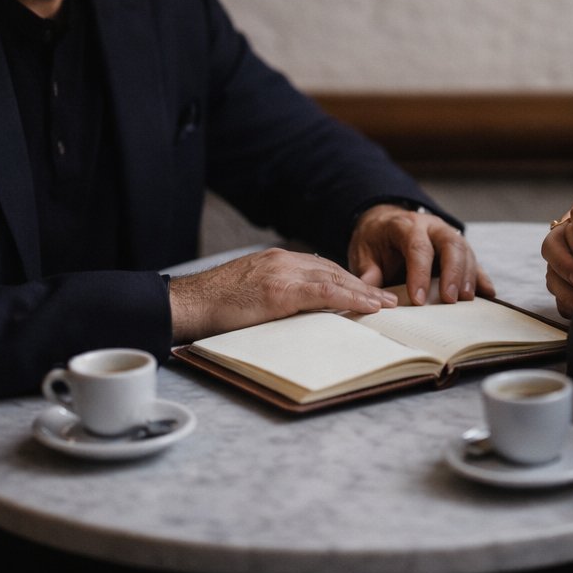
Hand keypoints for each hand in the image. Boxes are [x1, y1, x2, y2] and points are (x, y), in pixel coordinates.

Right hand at [168, 247, 396, 342]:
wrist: (186, 304)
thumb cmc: (212, 306)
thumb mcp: (249, 293)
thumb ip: (274, 295)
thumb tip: (299, 312)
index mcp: (275, 260)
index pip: (320, 267)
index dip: (346, 281)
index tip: (365, 292)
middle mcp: (282, 261)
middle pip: (333, 271)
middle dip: (362, 285)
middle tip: (385, 299)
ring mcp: (281, 274)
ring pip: (334, 280)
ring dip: (364, 293)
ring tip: (385, 306)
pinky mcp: (279, 292)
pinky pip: (323, 293)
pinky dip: (349, 299)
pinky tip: (367, 307)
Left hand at [348, 204, 494, 304]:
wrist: (385, 223)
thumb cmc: (375, 240)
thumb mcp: (363, 251)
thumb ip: (367, 270)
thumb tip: (368, 291)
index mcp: (406, 225)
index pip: (417, 247)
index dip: (419, 273)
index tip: (419, 299)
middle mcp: (431, 227)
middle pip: (450, 244)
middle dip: (453, 272)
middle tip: (451, 299)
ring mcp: (447, 235)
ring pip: (465, 250)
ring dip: (468, 276)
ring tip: (466, 300)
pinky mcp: (457, 248)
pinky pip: (473, 260)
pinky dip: (481, 277)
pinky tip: (488, 293)